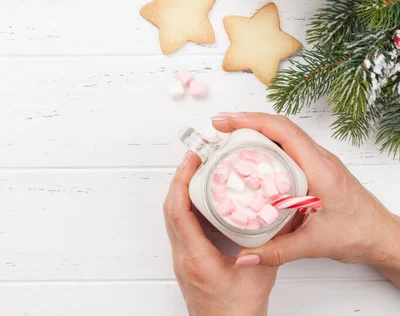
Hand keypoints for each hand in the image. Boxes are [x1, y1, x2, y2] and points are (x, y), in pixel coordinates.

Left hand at [164, 150, 277, 315]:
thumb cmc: (238, 313)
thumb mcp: (261, 274)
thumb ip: (273, 244)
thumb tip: (284, 214)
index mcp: (197, 258)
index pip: (178, 212)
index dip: (181, 181)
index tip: (191, 160)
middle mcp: (184, 256)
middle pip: (170, 209)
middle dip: (180, 179)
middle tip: (195, 157)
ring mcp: (182, 259)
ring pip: (172, 217)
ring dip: (180, 191)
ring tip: (196, 170)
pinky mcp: (187, 260)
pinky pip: (179, 225)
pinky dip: (185, 205)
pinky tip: (200, 197)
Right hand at [212, 112, 399, 281]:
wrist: (381, 235)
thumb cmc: (358, 233)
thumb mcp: (314, 245)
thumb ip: (277, 251)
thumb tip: (245, 256)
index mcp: (320, 169)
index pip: (284, 133)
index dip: (253, 122)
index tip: (228, 122)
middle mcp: (319, 158)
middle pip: (281, 126)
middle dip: (248, 120)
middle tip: (220, 126)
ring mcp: (319, 160)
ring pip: (285, 133)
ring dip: (258, 128)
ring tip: (230, 135)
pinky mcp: (316, 166)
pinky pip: (289, 145)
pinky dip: (268, 141)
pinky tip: (253, 153)